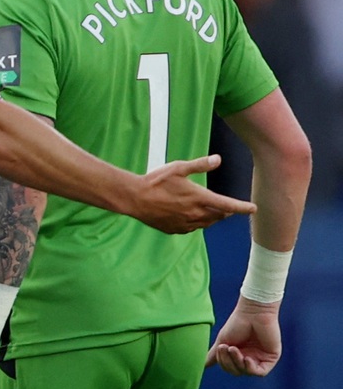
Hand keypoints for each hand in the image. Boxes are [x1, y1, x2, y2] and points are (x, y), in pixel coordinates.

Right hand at [129, 156, 254, 233]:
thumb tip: (218, 159)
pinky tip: (189, 217)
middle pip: (218, 216)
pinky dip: (196, 223)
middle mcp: (195, 213)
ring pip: (206, 224)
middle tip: (226, 207)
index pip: (228, 205)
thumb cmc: (156, 181)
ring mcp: (184, 223)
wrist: (134, 198)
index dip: (243, 207)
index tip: (254, 209)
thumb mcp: (178, 168)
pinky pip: (191, 228)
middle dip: (225, 212)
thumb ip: (200, 165)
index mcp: (199, 198)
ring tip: (209, 211)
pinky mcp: (174, 229)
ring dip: (211, 218)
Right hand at [210, 297, 281, 376]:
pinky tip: (246, 359)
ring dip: (237, 362)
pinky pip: (260, 372)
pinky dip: (250, 368)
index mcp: (239, 354)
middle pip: (237, 371)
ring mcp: (261, 358)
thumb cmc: (238, 323)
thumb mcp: (222, 341)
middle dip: (229, 362)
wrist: (253, 313)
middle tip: (226, 348)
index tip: (220, 347)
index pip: (229, 367)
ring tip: (234, 349)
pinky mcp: (271, 358)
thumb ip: (215, 355)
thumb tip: (202, 365)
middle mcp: (250, 357)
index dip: (223, 362)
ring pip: (246, 371)